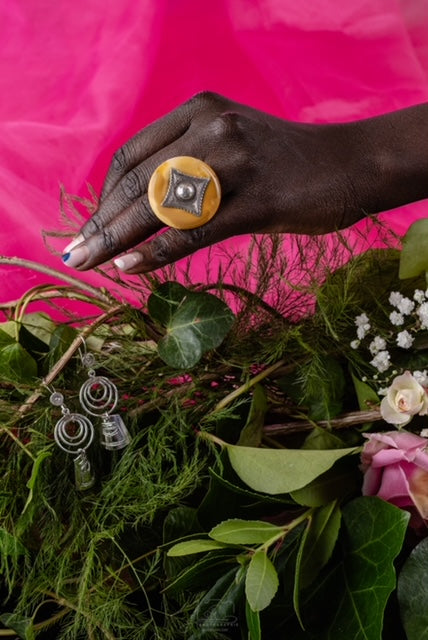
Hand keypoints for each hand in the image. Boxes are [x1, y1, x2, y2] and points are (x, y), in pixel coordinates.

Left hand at [62, 92, 427, 272]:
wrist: (351, 164)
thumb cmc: (285, 163)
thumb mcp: (228, 147)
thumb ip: (185, 164)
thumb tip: (136, 210)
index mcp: (199, 111)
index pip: (132, 156)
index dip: (104, 196)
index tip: (92, 228)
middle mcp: (212, 129)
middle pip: (137, 182)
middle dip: (101, 222)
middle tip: (75, 253)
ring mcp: (236, 163)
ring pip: (159, 206)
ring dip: (117, 239)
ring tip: (90, 263)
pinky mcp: (258, 199)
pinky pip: (195, 229)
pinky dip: (159, 251)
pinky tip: (131, 267)